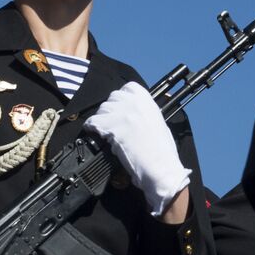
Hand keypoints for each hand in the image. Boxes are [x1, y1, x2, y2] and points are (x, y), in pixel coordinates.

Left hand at [85, 82, 191, 217]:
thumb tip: (129, 111)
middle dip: (111, 111)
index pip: (127, 88)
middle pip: (112, 99)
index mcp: (148, 100)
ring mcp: (121, 113)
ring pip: (101, 110)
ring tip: (108, 134)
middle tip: (114, 125)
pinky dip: (92, 130)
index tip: (121, 110)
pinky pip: (92, 123)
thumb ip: (143, 112)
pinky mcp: (110, 127)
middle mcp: (133, 102)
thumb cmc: (161, 149)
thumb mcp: (156, 121)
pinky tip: (98, 137)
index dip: (122, 100)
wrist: (159, 166)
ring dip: (102, 121)